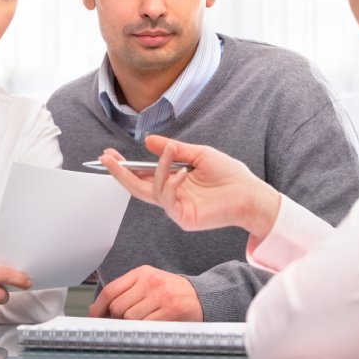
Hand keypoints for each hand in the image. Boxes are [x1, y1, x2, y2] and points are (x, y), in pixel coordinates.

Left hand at [88, 265, 203, 320]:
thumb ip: (123, 294)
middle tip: (128, 321)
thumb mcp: (146, 285)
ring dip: (133, 325)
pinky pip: (145, 325)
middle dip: (119, 318)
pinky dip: (144, 329)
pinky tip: (152, 326)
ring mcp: (161, 295)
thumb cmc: (170, 293)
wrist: (202, 297)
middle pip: (118, 307)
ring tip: (145, 321)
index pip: (111, 290)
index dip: (99, 307)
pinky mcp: (171, 310)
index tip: (94, 318)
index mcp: (142, 272)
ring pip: (130, 318)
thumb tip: (94, 310)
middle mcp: (150, 281)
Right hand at [100, 135, 280, 238]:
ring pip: (151, 191)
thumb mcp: (199, 154)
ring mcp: (176, 208)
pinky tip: (181, 172)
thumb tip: (149, 141)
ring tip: (170, 151)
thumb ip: (174, 150)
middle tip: (106, 158)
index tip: (110, 154)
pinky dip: (170, 182)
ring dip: (157, 169)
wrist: (251, 192)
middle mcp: (172, 196)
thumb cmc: (229, 174)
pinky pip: (168, 199)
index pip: (143, 175)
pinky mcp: (184, 217)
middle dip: (120, 173)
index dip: (126, 166)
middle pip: (137, 187)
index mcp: (174, 181)